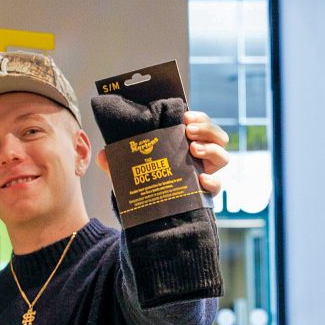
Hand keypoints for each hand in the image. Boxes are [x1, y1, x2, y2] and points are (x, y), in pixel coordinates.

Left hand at [94, 110, 229, 196]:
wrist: (149, 209)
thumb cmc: (144, 179)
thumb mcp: (128, 168)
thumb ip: (116, 161)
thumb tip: (102, 155)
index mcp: (186, 141)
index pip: (200, 122)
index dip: (198, 117)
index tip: (185, 116)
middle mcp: (201, 155)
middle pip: (217, 136)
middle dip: (206, 129)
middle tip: (188, 131)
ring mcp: (206, 172)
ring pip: (223, 157)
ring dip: (211, 149)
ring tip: (193, 150)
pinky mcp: (206, 192)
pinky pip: (217, 186)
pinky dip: (212, 181)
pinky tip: (201, 180)